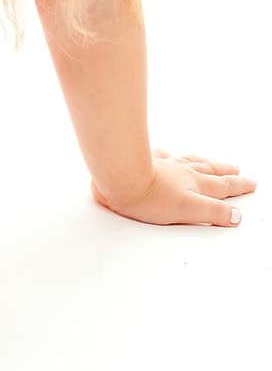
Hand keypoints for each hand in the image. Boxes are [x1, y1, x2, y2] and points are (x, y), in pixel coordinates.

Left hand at [91, 150, 256, 225]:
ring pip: (189, 161)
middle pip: (208, 170)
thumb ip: (213, 212)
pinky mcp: (146, 161)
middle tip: (236, 170)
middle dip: (225, 172)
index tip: (250, 183)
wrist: (119, 177)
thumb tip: (235, 216)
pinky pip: (163, 156)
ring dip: (204, 162)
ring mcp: (164, 164)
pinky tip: (169, 154)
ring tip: (212, 161)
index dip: (238, 186)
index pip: (222, 186)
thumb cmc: (149, 196)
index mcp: (194, 184)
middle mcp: (182, 171)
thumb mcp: (188, 210)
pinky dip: (171, 156)